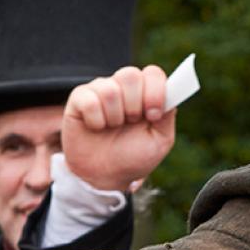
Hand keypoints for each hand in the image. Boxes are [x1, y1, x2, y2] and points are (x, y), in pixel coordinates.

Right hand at [62, 65, 176, 191]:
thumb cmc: (132, 157)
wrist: (103, 176)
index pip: (153, 73)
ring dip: (114, 117)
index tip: (153, 115)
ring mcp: (100, 90)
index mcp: (145, 93)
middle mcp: (122, 87)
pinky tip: (95, 128)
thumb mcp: (160, 141)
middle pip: (130, 75)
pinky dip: (96, 121)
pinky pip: (89, 101)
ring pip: (110, 90)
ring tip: (111, 128)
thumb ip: (167, 115)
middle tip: (129, 123)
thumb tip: (170, 91)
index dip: (155, 91)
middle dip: (133, 106)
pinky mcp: (79, 99)